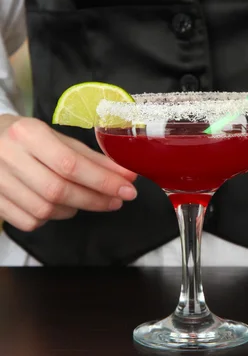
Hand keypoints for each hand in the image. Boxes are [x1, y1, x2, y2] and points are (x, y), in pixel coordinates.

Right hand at [0, 115, 136, 231]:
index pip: (70, 163)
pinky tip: (57, 206)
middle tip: (117, 200)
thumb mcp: (56, 138)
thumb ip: (89, 157)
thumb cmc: (26, 138)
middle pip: (58, 190)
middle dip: (94, 199)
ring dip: (73, 209)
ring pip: (44, 209)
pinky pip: (29, 221)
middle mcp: (9, 156)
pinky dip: (50, 218)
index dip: (102, 180)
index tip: (128, 188)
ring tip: (85, 199)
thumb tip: (124, 175)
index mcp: (28, 133)